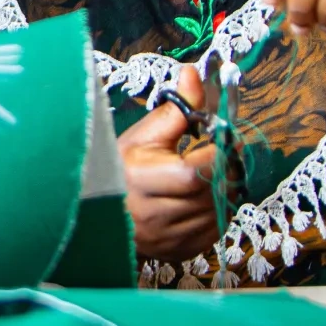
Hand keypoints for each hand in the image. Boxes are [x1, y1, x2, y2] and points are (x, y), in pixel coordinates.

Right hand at [118, 68, 221, 262]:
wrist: (98, 215)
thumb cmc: (119, 169)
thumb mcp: (142, 135)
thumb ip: (176, 108)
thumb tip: (194, 73)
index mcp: (142, 180)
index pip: (196, 172)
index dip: (218, 154)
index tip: (225, 138)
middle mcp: (156, 214)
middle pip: (213, 191)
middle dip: (227, 169)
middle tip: (225, 153)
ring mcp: (170, 238)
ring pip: (220, 210)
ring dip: (225, 189)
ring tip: (212, 173)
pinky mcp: (183, 251)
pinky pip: (217, 228)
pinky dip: (219, 209)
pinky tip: (203, 197)